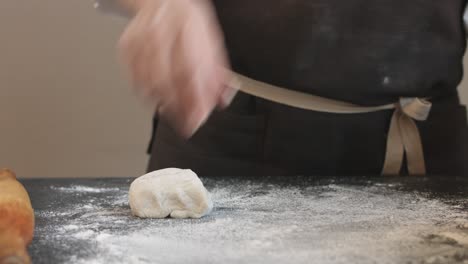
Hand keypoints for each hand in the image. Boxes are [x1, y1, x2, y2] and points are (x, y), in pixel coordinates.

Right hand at [119, 0, 235, 136]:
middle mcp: (160, 32)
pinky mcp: (126, 48)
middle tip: (188, 126)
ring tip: (175, 115)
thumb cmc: (188, 21)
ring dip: (164, 106)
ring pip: (149, 83)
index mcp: (187, 26)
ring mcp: (140, 40)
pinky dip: (147, 96)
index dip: (195, 98)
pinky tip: (159, 101)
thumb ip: (216, 73)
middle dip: (179, 109)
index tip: (199, 118)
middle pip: (166, 80)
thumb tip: (220, 101)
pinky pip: (135, 80)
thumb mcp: (211, 42)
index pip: (190, 69)